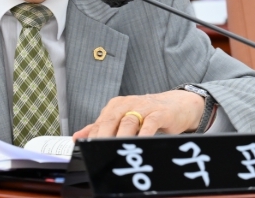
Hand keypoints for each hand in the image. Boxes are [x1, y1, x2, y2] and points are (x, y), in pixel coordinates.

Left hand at [72, 91, 204, 139]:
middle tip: (99, 151)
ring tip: (116, 150)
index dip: (93, 136)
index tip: (87, 149)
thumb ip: (101, 127)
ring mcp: (144, 107)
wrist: (176, 104)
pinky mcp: (160, 113)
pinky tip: (140, 143)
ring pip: (129, 121)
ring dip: (121, 136)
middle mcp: (128, 104)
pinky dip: (144, 133)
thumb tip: (78, 137)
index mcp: (116, 106)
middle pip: (111, 120)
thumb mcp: (123, 117)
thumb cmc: (147, 113)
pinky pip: (150, 123)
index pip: (100, 121)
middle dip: (103, 136)